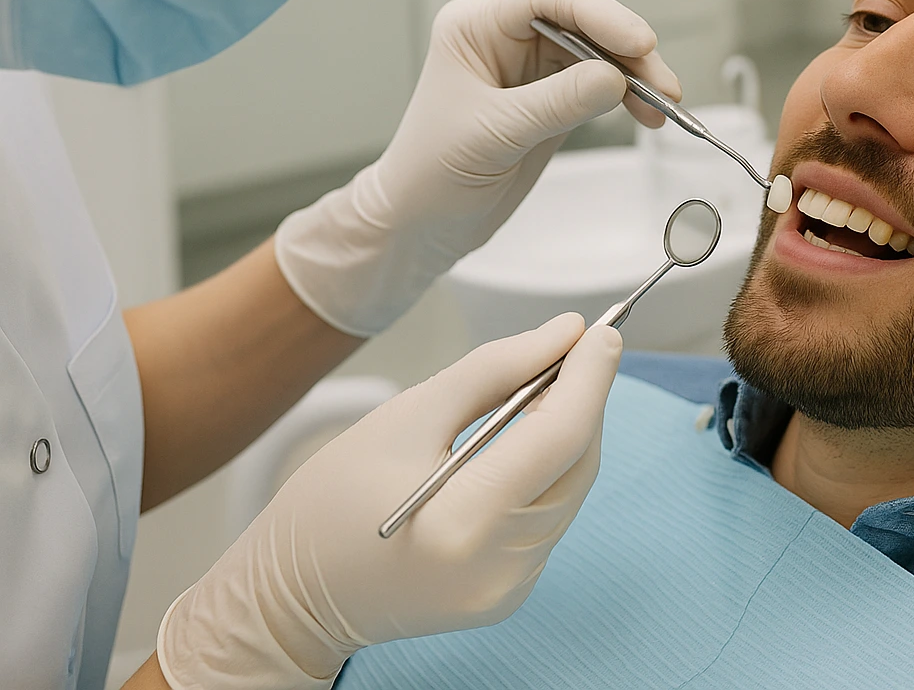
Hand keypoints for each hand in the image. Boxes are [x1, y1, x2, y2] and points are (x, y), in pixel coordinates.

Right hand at [156, 313, 620, 689]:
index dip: (589, 377)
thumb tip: (567, 334)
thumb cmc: (330, 502)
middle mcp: (500, 565)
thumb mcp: (408, 416)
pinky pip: (550, 516)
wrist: (292, 599)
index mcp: (464, 522)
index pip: (559, 437)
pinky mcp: (511, 593)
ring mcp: (510, 587)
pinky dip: (547, 470)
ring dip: (567, 433)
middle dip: (583, 400)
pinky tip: (523, 441)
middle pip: (576, 463)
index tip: (603, 331)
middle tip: (574, 349)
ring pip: (571, 488)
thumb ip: (496, 370)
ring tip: (543, 388)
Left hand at [275, 0, 680, 335]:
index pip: (546, 1)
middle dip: (627, 52)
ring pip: (599, 56)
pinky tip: (648, 114)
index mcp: (475, 27)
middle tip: (663, 84)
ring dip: (635, 77)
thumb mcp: (494, 135)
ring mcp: (530, 70)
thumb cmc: (431, 175)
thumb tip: (614, 78)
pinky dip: (627, 99)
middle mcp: (504, 39)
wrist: (423, 225)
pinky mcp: (551, 101)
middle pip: (583, 25)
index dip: (598, 14)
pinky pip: (600, 87)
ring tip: (664, 105)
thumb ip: (556, 103)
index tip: (639, 41)